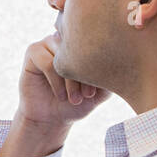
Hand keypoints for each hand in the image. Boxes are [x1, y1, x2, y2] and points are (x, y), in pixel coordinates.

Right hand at [0, 33, 112, 156]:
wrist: (53, 117)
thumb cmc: (78, 102)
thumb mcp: (100, 91)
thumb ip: (110, 76)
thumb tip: (124, 63)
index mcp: (85, 42)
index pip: (96, 43)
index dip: (99, 66)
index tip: (99, 90)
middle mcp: (67, 38)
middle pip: (79, 48)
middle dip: (85, 74)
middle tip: (88, 95)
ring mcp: (49, 42)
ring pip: (63, 56)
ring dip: (71, 80)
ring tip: (75, 99)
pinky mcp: (33, 52)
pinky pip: (47, 62)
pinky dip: (56, 81)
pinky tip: (61, 96)